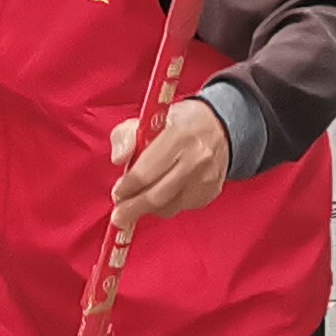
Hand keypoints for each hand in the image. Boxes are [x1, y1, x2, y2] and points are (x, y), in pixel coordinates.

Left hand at [107, 95, 231, 223]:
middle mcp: (196, 159)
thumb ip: (125, 136)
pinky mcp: (211, 192)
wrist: (219, 127)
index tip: (117, 193)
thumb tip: (118, 159)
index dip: (127, 187)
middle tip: (119, 216)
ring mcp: (206, 178)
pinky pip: (182, 208)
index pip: (146, 172)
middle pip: (158, 195)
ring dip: (149, 209)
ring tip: (137, 202)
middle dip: (133, 209)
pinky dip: (166, 206)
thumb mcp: (147, 119)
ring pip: (169, 207)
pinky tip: (161, 193)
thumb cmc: (179, 124)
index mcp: (178, 136)